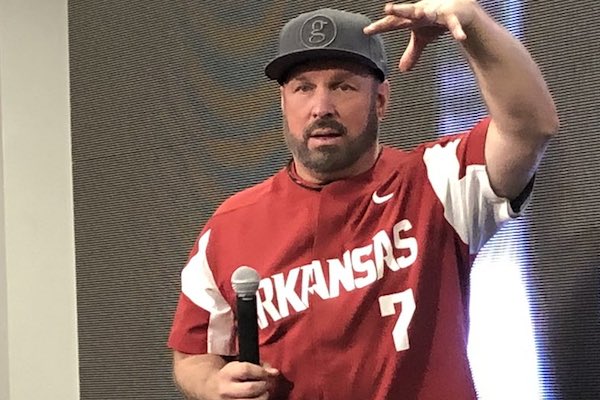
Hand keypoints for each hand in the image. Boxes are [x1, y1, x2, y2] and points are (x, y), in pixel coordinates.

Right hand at [213, 361, 278, 398]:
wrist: (210, 386)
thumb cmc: (230, 374)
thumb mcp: (239, 364)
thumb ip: (258, 365)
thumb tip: (274, 372)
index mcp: (227, 373)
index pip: (246, 370)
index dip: (261, 371)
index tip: (269, 373)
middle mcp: (226, 389)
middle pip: (251, 388)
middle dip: (264, 385)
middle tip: (266, 384)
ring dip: (263, 397)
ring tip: (263, 393)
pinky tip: (257, 398)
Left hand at [364, 0, 479, 70]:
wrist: (460, 8)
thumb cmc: (436, 20)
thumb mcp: (422, 38)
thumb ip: (412, 53)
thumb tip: (402, 70)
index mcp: (411, 19)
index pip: (393, 23)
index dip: (380, 27)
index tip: (366, 31)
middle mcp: (422, 13)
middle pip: (407, 12)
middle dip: (398, 10)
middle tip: (387, 8)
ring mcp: (437, 12)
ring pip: (429, 12)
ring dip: (423, 12)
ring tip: (417, 14)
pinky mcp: (452, 15)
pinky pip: (455, 25)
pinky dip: (457, 31)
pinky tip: (460, 38)